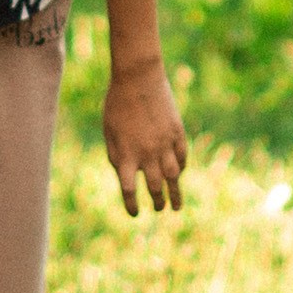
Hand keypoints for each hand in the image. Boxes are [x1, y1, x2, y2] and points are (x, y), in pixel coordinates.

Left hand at [103, 63, 186, 216]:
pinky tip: (179, 173)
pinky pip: (182, 157)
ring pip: (173, 177)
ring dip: (175, 194)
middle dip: (158, 202)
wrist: (137, 79)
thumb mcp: (110, 133)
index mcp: (126, 155)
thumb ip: (118, 157)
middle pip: (155, 187)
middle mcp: (147, 154)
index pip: (129, 190)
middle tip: (160, 209)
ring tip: (176, 206)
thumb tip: (128, 175)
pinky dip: (181, 168)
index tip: (135, 214)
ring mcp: (164, 144)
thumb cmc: (117, 105)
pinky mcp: (177, 133)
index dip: (131, 205)